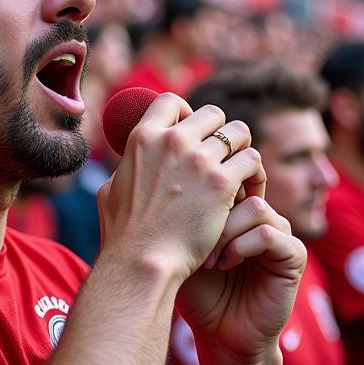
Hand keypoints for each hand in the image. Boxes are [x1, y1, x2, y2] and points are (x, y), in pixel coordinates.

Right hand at [98, 95, 261, 290]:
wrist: (142, 263)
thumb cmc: (123, 236)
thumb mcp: (109, 191)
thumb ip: (125, 169)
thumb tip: (129, 159)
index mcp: (143, 138)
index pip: (171, 101)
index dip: (185, 114)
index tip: (191, 134)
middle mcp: (172, 141)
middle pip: (212, 114)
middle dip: (219, 134)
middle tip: (220, 160)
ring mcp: (199, 160)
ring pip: (239, 132)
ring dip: (241, 150)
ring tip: (239, 172)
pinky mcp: (222, 183)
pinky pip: (252, 160)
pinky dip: (254, 174)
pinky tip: (248, 191)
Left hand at [176, 194, 305, 361]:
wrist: (221, 335)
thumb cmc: (199, 294)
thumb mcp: (185, 249)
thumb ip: (184, 216)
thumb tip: (168, 182)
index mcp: (238, 210)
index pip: (230, 176)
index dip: (207, 189)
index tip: (183, 215)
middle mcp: (262, 217)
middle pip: (242, 187)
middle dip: (214, 213)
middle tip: (194, 243)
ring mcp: (281, 234)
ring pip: (256, 208)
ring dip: (227, 232)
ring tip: (209, 259)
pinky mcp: (293, 256)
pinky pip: (270, 234)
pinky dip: (243, 246)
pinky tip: (225, 264)